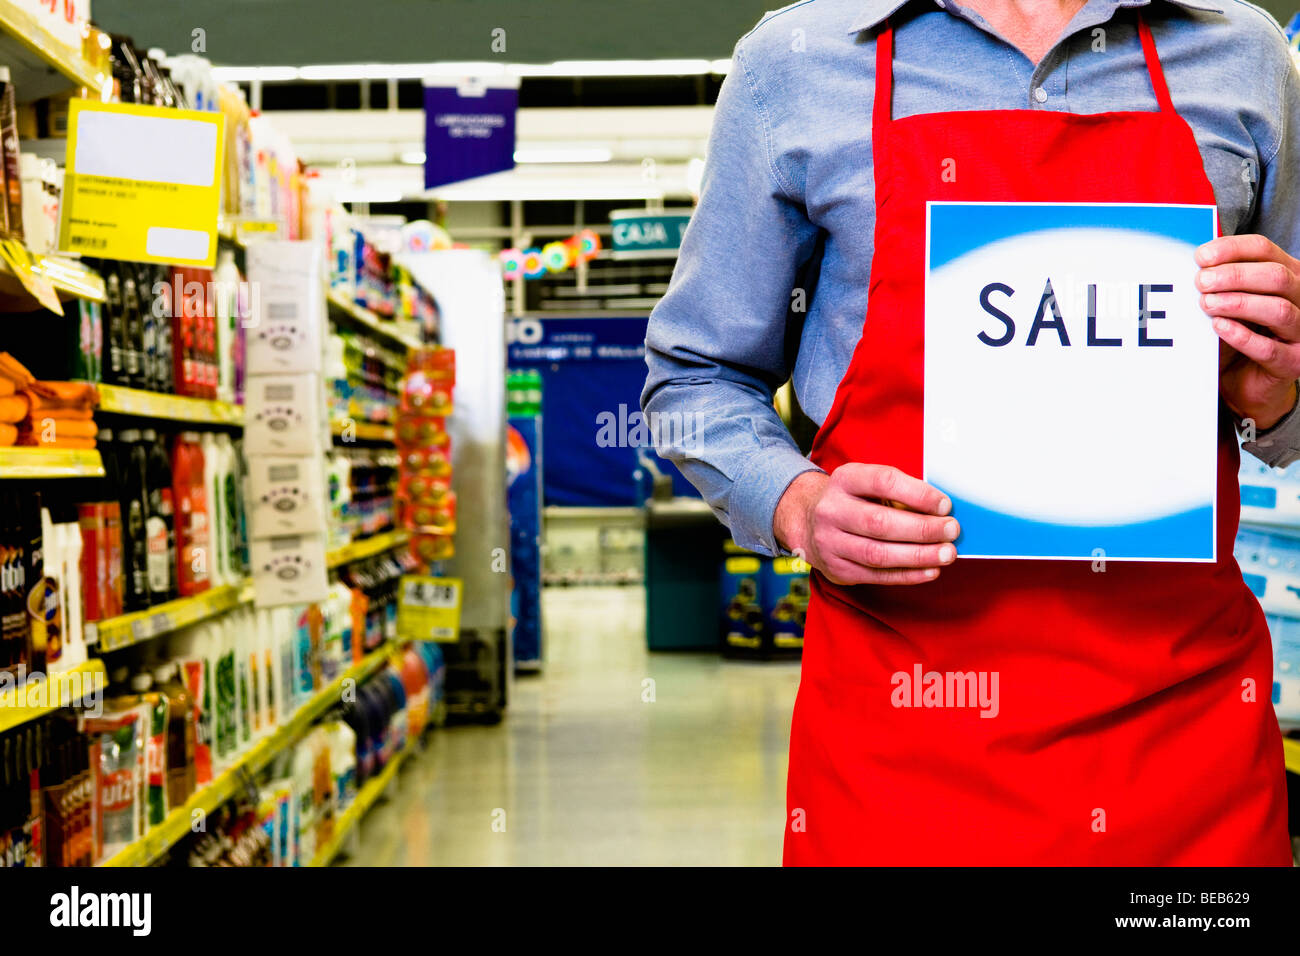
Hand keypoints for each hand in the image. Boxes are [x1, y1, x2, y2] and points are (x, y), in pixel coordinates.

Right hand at [773, 465, 959, 585]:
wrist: (808, 521)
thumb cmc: (853, 500)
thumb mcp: (867, 483)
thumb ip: (899, 492)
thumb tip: (942, 510)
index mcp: (844, 480)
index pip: (883, 482)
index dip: (917, 494)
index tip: (945, 504)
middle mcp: (831, 510)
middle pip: (879, 522)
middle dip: (922, 528)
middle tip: (951, 530)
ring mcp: (830, 542)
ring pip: (877, 554)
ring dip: (918, 556)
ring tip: (946, 553)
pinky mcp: (837, 569)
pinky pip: (876, 575)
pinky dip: (907, 575)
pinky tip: (930, 570)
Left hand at [1196, 235, 1299, 429]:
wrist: (1246, 383)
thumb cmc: (1238, 336)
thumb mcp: (1227, 303)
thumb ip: (1217, 284)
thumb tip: (1194, 265)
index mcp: (1286, 276)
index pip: (1265, 250)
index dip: (1232, 249)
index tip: (1202, 256)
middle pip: (1276, 276)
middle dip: (1234, 276)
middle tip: (1201, 282)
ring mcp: (1299, 332)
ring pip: (1277, 309)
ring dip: (1238, 303)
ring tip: (1207, 304)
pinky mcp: (1291, 362)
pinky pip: (1269, 348)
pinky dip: (1241, 336)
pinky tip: (1219, 327)